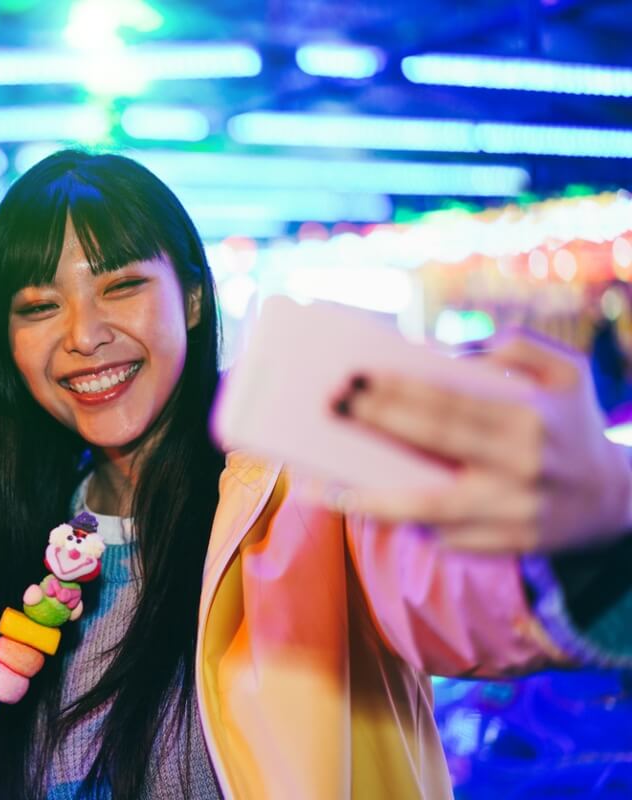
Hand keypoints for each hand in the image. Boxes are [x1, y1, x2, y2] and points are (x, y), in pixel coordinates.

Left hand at [339, 332, 631, 552]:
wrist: (619, 498)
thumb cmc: (573, 422)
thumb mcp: (564, 371)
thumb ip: (515, 347)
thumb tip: (444, 353)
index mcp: (529, 422)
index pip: (449, 405)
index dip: (397, 394)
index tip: (353, 380)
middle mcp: (520, 470)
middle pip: (432, 447)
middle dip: (376, 425)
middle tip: (330, 409)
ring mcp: (515, 515)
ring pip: (429, 511)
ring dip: (373, 502)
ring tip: (326, 489)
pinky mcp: (510, 547)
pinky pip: (446, 539)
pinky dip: (408, 525)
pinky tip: (368, 511)